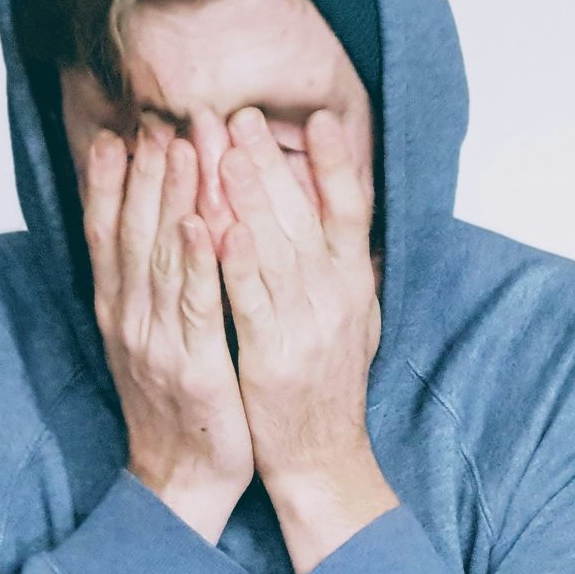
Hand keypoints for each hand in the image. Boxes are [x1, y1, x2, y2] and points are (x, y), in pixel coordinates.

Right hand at [82, 123, 255, 543]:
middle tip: (157, 118)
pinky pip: (196, 305)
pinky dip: (196, 261)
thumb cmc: (177, 406)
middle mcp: (129, 319)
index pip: (108, 233)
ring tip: (181, 146)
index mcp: (119, 311)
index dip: (111, 182)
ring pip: (161, 256)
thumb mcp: (151, 340)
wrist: (181, 481)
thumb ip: (149, 288)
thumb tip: (152, 231)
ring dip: (170, 198)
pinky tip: (202, 222)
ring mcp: (157, 341)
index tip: (118, 131)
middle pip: (132, 232)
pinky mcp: (194, 365)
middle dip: (145, 172)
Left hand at [215, 105, 382, 512]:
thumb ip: (349, 269)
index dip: (336, 163)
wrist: (322, 459)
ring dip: (248, 196)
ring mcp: (307, 326)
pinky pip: (252, 301)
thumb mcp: (355, 320)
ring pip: (275, 248)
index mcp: (354, 284)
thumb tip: (349, 218)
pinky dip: (238, 262)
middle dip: (270, 161)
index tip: (319, 118)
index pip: (352, 209)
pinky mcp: (273, 356)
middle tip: (240, 114)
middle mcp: (337, 298)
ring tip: (221, 148)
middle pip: (305, 215)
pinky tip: (219, 225)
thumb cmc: (327, 387)